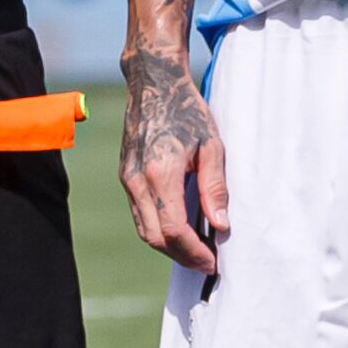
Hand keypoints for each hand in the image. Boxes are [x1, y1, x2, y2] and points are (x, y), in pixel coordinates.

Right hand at [119, 45, 227, 274]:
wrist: (154, 84)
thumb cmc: (187, 111)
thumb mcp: (213, 146)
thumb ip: (215, 188)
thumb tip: (221, 226)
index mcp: (160, 173)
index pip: (173, 230)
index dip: (194, 251)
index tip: (213, 262)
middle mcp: (137, 180)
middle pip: (155, 237)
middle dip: (182, 256)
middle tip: (208, 263)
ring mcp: (127, 179)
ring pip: (144, 230)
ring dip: (170, 247)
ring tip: (199, 250)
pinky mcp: (125, 177)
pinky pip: (140, 214)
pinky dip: (159, 230)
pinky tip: (182, 229)